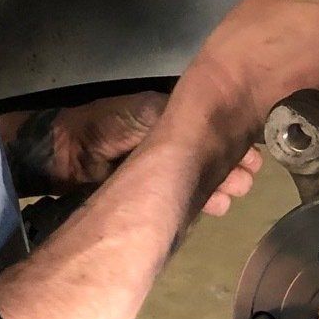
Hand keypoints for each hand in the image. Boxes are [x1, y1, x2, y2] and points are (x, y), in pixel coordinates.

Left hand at [30, 94, 262, 215]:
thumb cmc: (105, 126)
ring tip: (235, 194)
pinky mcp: (153, 193)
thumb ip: (176, 116)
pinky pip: (184, 197)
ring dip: (220, 186)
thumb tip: (213, 119)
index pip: (211, 130)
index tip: (252, 154)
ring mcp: (163, 170)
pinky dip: (202, 201)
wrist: (66, 155)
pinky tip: (217, 206)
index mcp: (171, 119)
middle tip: (247, 180)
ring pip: (201, 179)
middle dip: (231, 168)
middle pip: (210, 157)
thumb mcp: (144, 112)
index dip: (231, 141)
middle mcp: (172, 144)